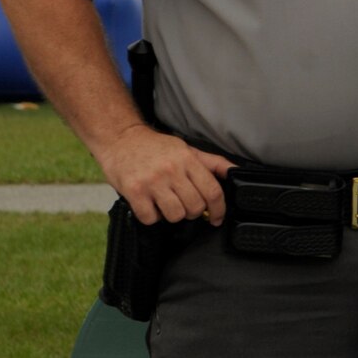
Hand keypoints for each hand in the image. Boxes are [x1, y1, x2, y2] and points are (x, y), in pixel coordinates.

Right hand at [97, 124, 231, 225]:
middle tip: (186, 205)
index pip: (212, 191)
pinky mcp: (134, 191)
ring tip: (167, 204)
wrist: (121, 139)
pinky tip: (151, 205)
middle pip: (195, 206)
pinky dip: (153, 217)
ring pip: (175, 215)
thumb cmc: (156, 147)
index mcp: (188, 159)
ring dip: (173, 215)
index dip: (219, 209)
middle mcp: (171, 170)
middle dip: (194, 212)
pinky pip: (151, 218)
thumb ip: (213, 162)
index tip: (217, 217)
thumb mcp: (188, 149)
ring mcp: (152, 181)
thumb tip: (236, 172)